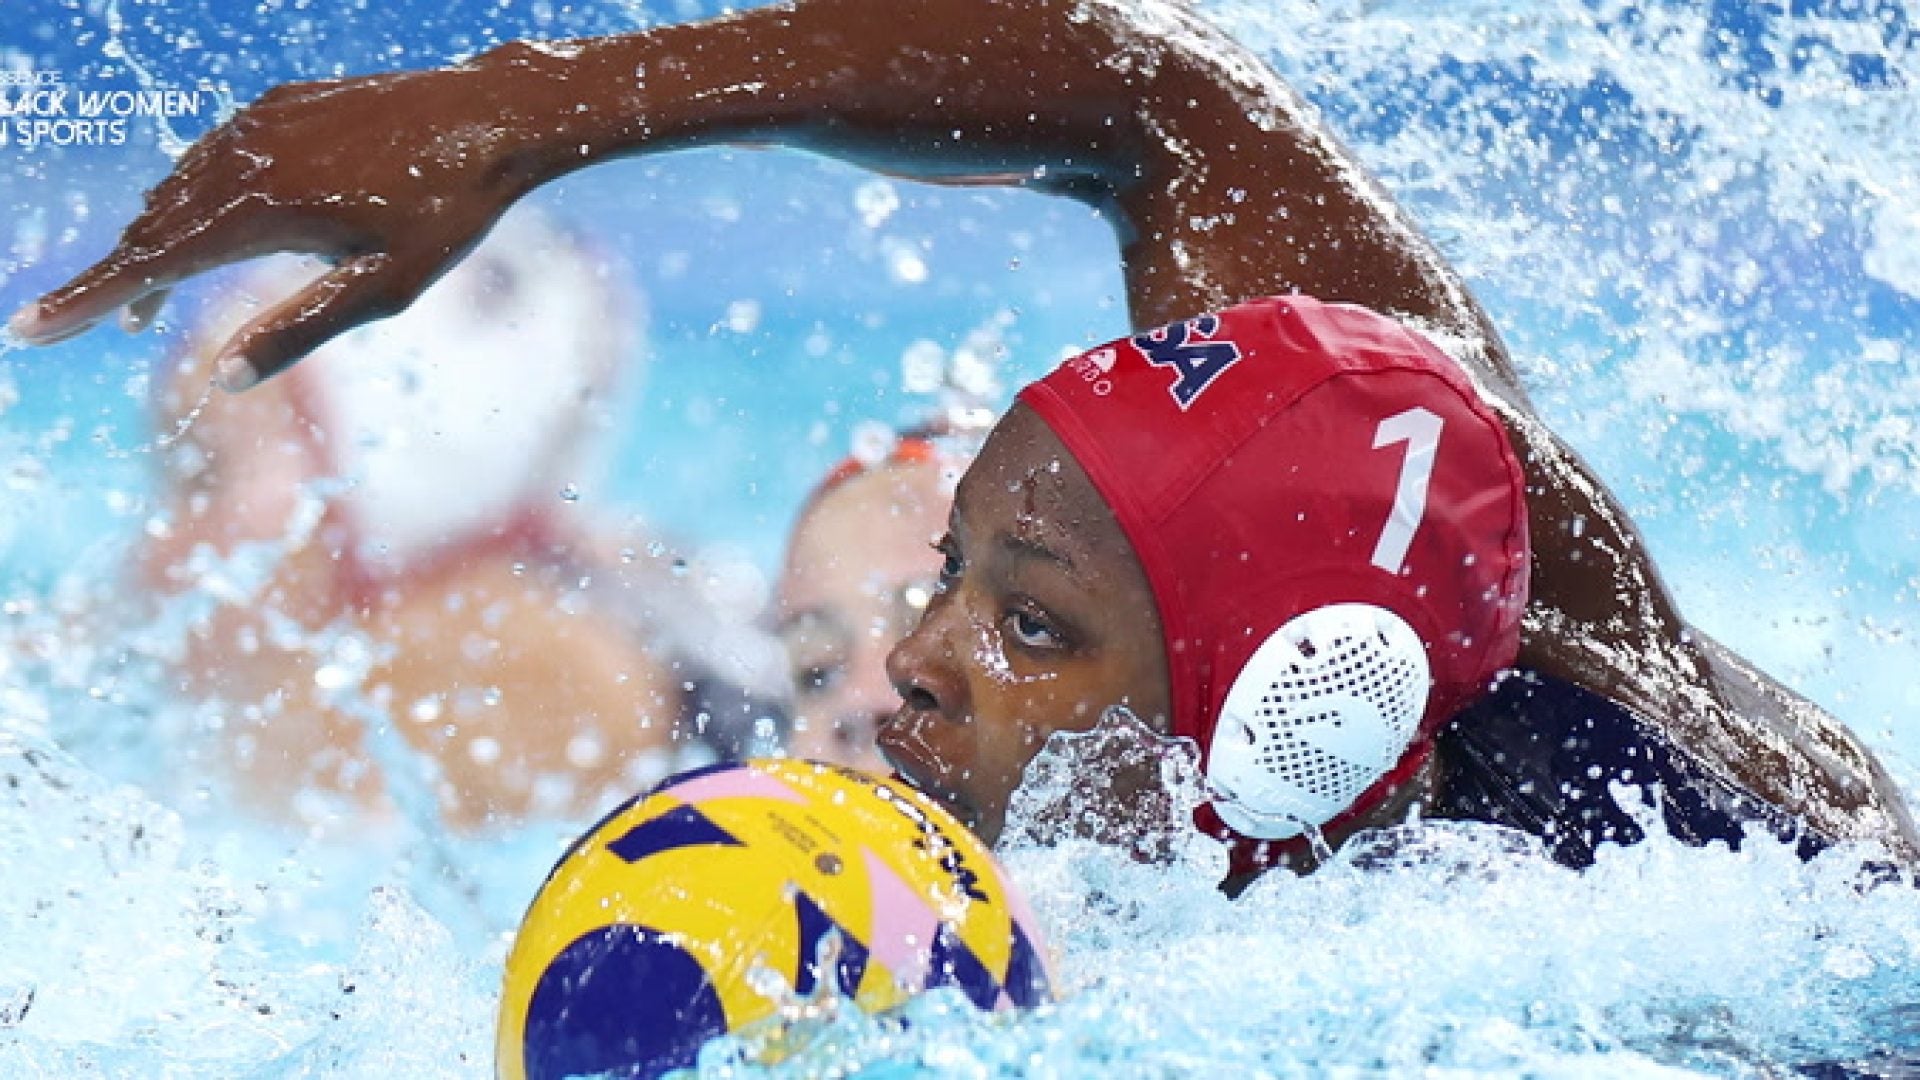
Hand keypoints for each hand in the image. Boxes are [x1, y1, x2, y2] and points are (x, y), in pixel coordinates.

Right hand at [8, 60, 538, 388]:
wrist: (489, 118)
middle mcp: (246, 157)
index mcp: (263, 210)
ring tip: (152, 295)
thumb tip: (226, 378)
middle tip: (103, 328)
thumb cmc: (446, 213)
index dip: (87, 300)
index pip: (150, 263)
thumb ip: (301, 331)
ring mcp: (259, 124)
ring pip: (179, 188)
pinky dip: (193, 195)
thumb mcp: (385, 290)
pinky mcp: (277, 106)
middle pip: (153, 226)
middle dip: (121, 280)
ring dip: (159, 239)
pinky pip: (212, 155)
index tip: (29, 330)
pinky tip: (206, 226)